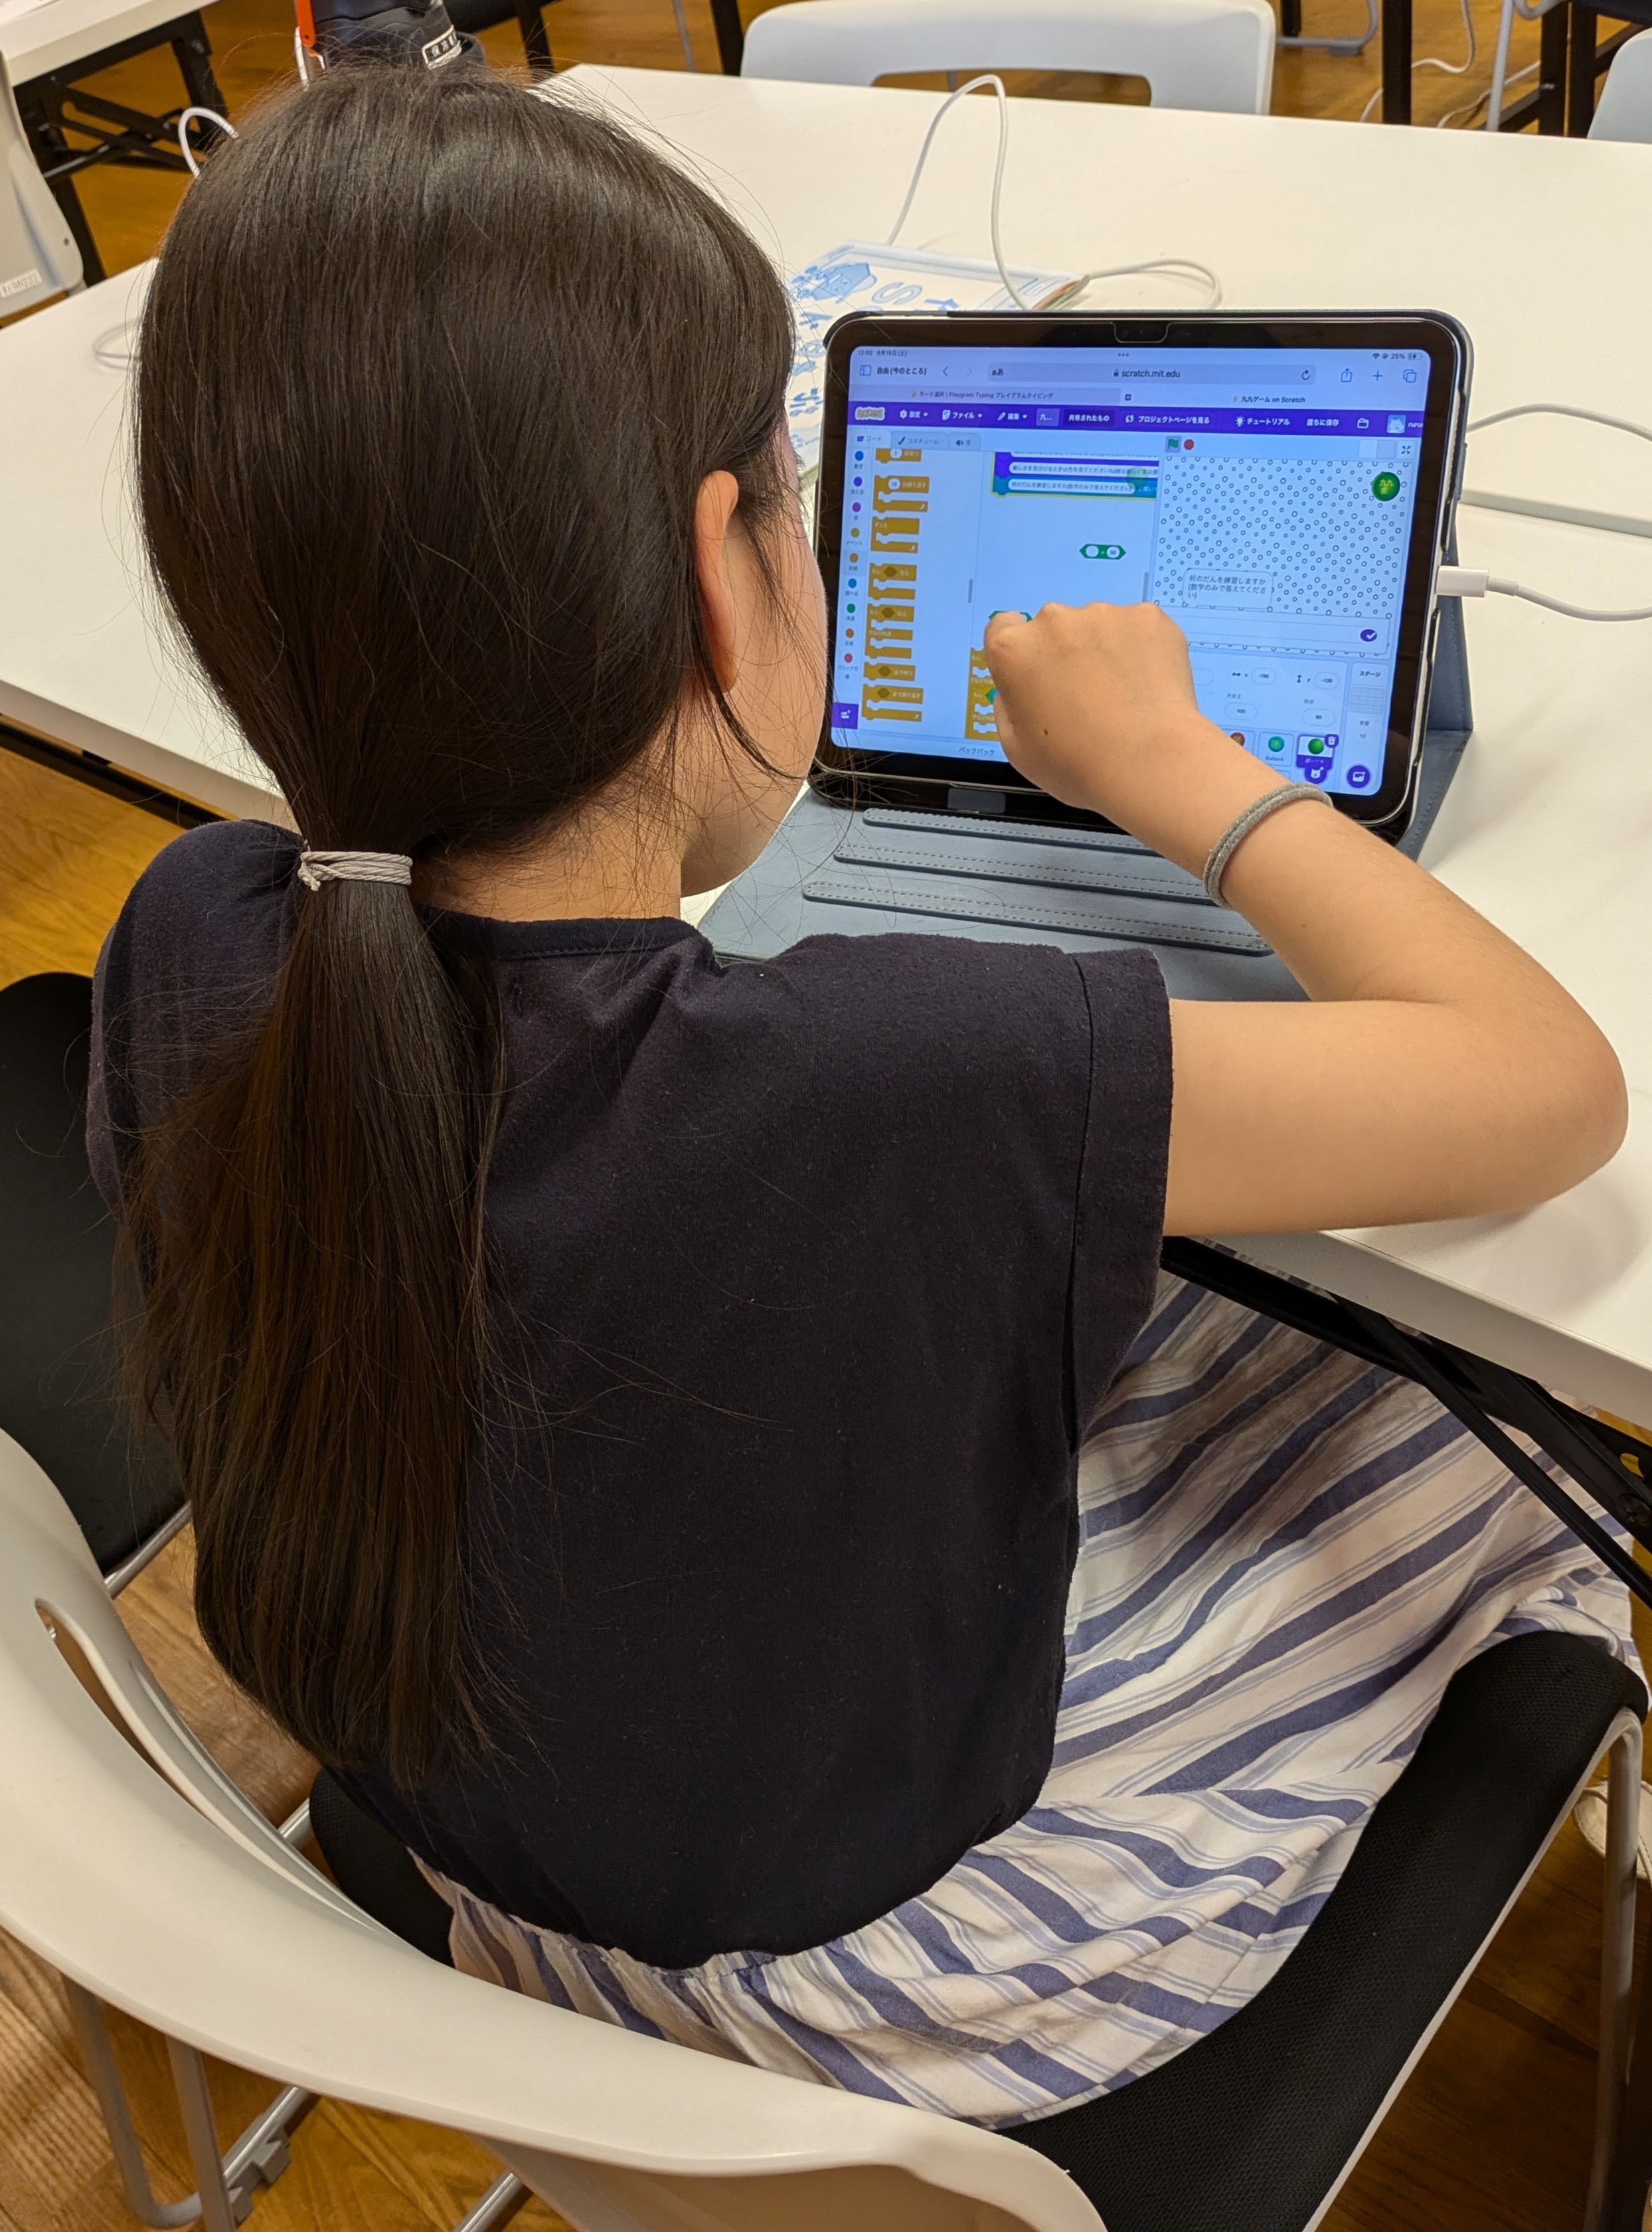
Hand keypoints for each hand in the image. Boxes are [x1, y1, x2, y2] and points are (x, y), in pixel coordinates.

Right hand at [983, 602, 1280, 873]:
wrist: (1148, 761)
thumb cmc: (1077, 764)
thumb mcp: (1016, 749)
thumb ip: (1009, 705)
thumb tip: (1020, 689)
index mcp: (1014, 650)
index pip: (1003, 627)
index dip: (1020, 652)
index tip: (1036, 672)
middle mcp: (1054, 621)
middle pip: (1054, 628)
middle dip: (1065, 652)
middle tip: (1084, 696)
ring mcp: (1103, 614)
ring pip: (1099, 627)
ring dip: (1104, 651)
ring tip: (1122, 696)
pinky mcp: (1147, 617)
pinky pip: (1138, 629)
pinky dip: (1141, 650)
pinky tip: (1147, 686)